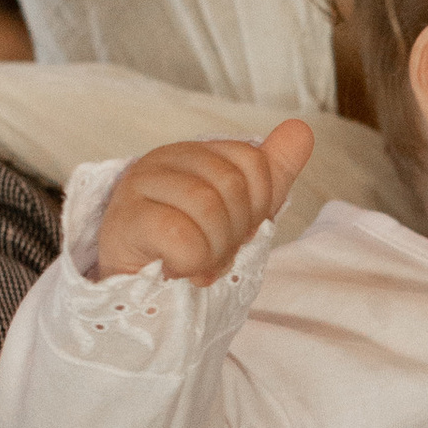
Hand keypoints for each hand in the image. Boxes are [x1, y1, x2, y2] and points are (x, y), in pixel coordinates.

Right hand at [95, 121, 316, 281]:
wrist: (138, 298)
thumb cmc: (189, 252)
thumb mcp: (241, 211)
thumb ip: (271, 172)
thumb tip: (302, 130)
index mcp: (195, 153)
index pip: (253, 161)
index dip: (256, 207)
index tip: (235, 233)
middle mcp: (164, 158)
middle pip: (231, 183)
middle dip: (233, 233)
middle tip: (212, 254)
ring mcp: (139, 185)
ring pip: (206, 206)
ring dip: (212, 250)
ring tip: (195, 263)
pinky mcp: (125, 219)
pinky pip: (179, 234)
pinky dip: (189, 261)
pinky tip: (174, 268)